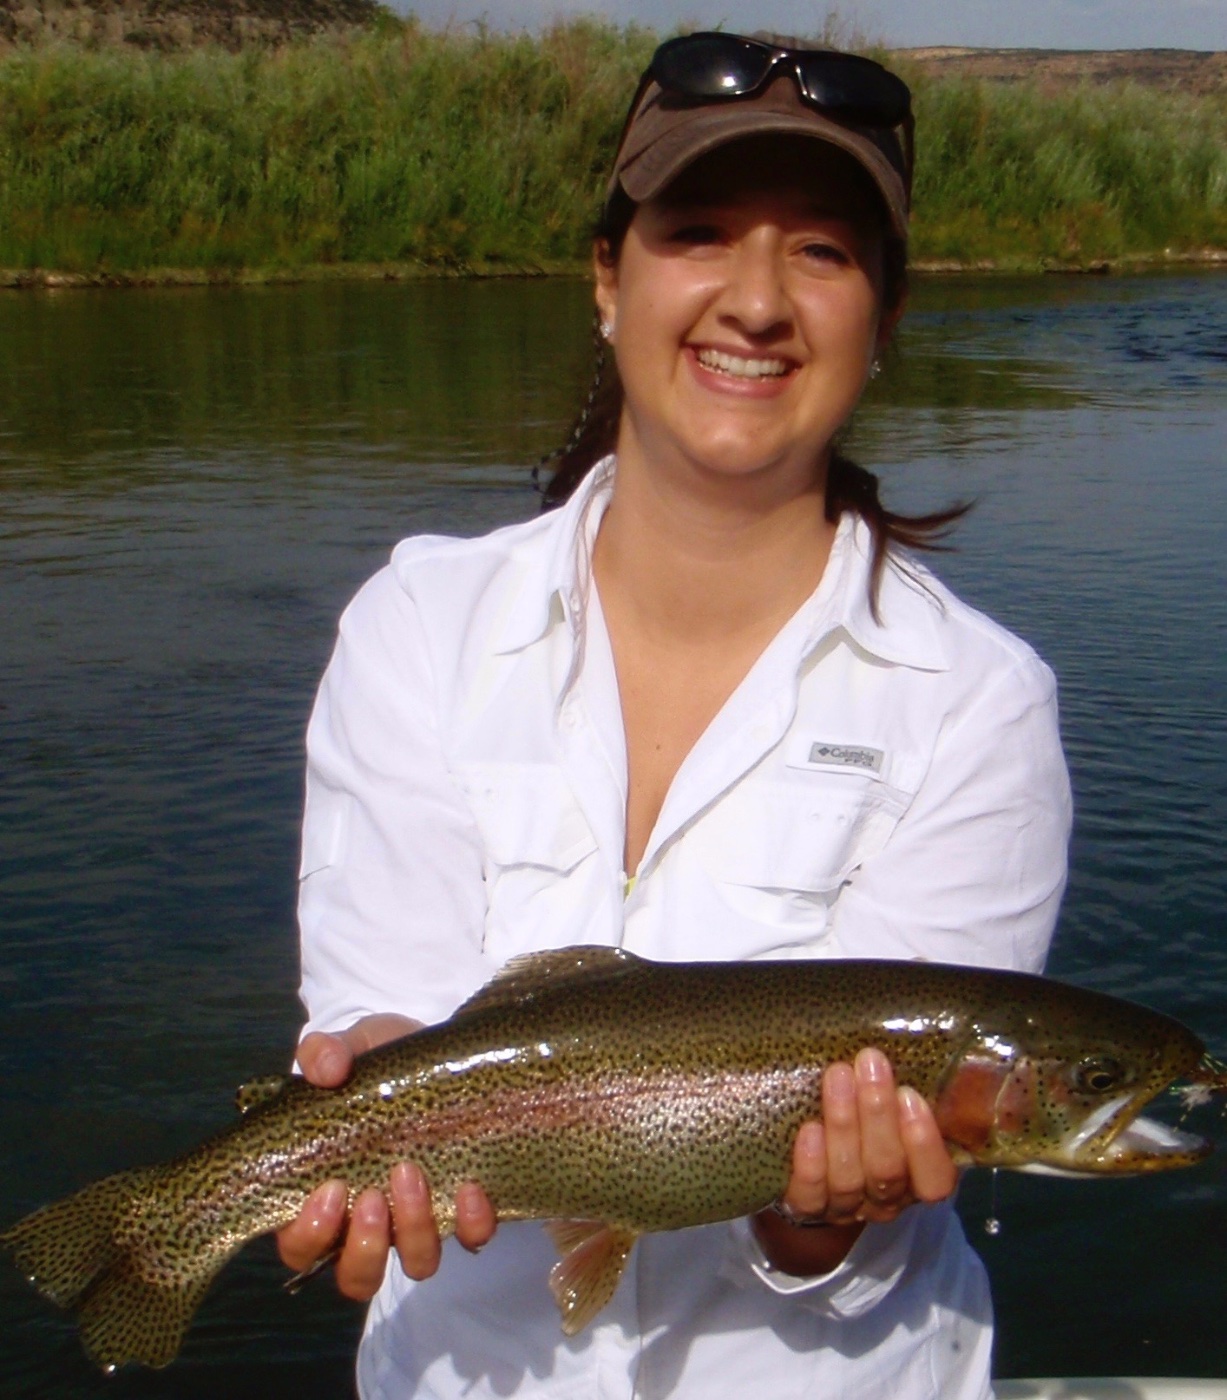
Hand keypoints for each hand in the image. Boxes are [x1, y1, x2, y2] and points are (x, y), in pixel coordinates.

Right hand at [275, 1014, 497, 1299]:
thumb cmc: (381, 1065)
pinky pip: (471, 1236)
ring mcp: (419, 1220)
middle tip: (374, 1197)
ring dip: (414, 1232)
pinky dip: (471, 1221)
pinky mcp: (465, 1209)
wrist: (443, 1057)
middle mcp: (370, 1222)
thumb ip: (325, 1053)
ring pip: (415, 1263)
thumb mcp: (351, 1048)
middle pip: (357, 1275)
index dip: (309, 1234)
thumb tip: (325, 1068)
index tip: (330, 1189)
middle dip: (365, 1246)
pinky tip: (471, 1187)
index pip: (301, 1247)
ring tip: (413, 1175)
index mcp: (325, 1197)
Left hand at [752, 1047, 957, 1275]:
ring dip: (844, 1124)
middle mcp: (884, 1199)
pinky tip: (809, 1129)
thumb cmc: (865, 1120)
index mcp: (916, 1178)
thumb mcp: (894, 1108)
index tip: (910, 1095)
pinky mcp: (805, 1207)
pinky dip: (810, 1164)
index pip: (936, 1179)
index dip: (925, 1144)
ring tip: (838, 1075)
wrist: (811, 1163)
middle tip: (870, 1062)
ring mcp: (844, 1206)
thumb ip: (904, 1089)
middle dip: (878, 1114)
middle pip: (887, 1170)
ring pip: (848, 1178)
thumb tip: (920, 1035)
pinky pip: (808, 1195)